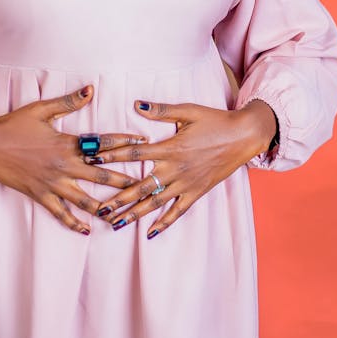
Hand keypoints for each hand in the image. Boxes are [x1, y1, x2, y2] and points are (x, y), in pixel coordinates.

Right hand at [0, 85, 145, 233]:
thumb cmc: (14, 124)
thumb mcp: (42, 109)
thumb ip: (69, 102)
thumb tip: (90, 89)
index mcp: (67, 144)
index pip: (103, 143)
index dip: (125, 143)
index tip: (144, 144)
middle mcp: (64, 166)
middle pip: (101, 176)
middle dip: (125, 182)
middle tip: (145, 187)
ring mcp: (52, 183)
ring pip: (85, 199)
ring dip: (105, 208)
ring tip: (123, 216)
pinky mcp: (40, 195)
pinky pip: (60, 212)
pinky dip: (74, 222)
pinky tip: (86, 229)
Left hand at [87, 99, 276, 238]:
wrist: (243, 136)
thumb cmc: (215, 120)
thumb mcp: (188, 111)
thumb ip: (161, 111)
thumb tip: (137, 104)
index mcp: (170, 148)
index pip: (135, 152)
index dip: (113, 154)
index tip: (93, 159)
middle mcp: (175, 169)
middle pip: (141, 186)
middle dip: (118, 198)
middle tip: (98, 208)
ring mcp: (186, 183)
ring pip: (156, 202)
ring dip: (135, 213)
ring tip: (115, 223)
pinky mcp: (197, 192)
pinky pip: (178, 211)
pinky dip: (164, 222)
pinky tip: (151, 232)